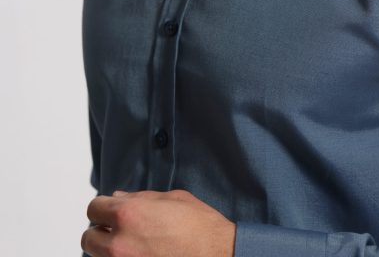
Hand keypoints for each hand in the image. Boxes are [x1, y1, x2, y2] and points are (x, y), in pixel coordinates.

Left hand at [81, 189, 235, 256]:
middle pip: (89, 238)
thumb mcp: (172, 199)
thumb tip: (118, 198)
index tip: (109, 211)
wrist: (218, 256)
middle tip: (118, 231)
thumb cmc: (200, 228)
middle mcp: (120, 242)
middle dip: (101, 232)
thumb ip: (140, 198)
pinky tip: (139, 256)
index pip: (94, 208)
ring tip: (131, 247)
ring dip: (108, 251)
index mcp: (128, 214)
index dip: (103, 207)